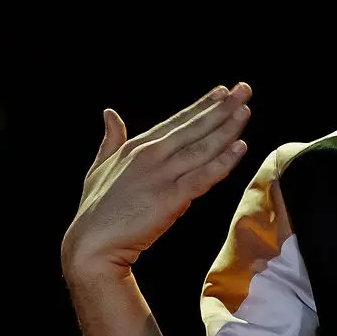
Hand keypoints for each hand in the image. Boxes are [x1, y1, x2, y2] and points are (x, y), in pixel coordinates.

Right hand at [60, 82, 252, 283]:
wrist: (91, 245)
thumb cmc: (95, 210)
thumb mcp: (99, 167)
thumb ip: (110, 139)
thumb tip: (109, 112)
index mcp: (137, 146)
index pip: (177, 121)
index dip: (202, 105)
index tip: (223, 91)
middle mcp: (151, 155)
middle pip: (195, 128)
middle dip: (223, 108)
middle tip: (244, 90)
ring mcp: (162, 175)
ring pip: (203, 148)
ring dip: (227, 128)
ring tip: (245, 110)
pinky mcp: (170, 198)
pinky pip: (203, 177)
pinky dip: (223, 162)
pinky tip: (240, 148)